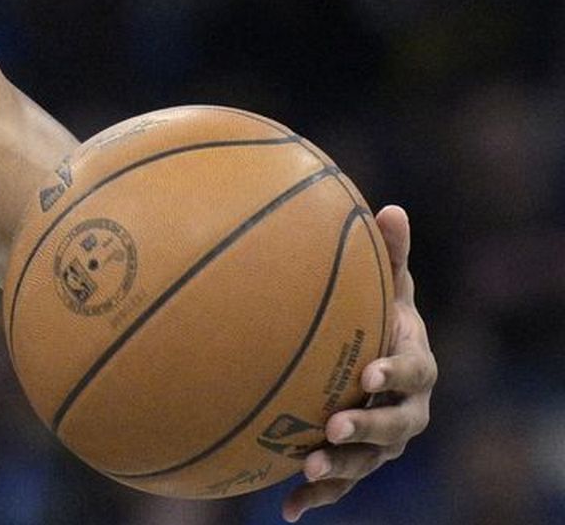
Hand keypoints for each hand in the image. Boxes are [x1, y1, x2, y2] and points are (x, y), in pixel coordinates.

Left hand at [282, 205, 435, 521]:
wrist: (381, 365)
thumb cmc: (381, 317)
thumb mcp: (386, 287)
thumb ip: (390, 255)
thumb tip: (391, 207)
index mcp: (415, 367)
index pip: (413, 372)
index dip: (395, 374)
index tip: (371, 373)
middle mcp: (406, 412)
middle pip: (396, 426)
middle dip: (368, 428)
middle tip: (335, 425)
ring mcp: (384, 444)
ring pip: (369, 461)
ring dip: (341, 468)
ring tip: (309, 467)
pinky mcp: (358, 464)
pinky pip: (340, 486)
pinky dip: (316, 498)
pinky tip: (285, 511)